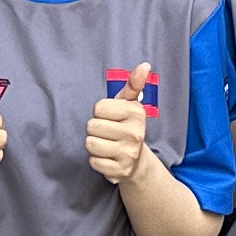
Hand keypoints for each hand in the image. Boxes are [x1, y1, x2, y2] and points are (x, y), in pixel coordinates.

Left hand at [85, 65, 159, 187]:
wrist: (137, 160)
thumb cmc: (126, 125)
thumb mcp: (129, 103)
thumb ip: (133, 83)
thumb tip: (145, 65)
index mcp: (136, 113)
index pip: (98, 107)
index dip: (100, 112)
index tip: (110, 117)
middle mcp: (135, 133)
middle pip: (92, 126)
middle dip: (95, 129)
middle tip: (107, 132)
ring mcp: (128, 154)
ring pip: (90, 144)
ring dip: (94, 144)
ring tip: (106, 144)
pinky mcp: (120, 171)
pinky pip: (93, 162)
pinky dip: (96, 160)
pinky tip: (107, 157)